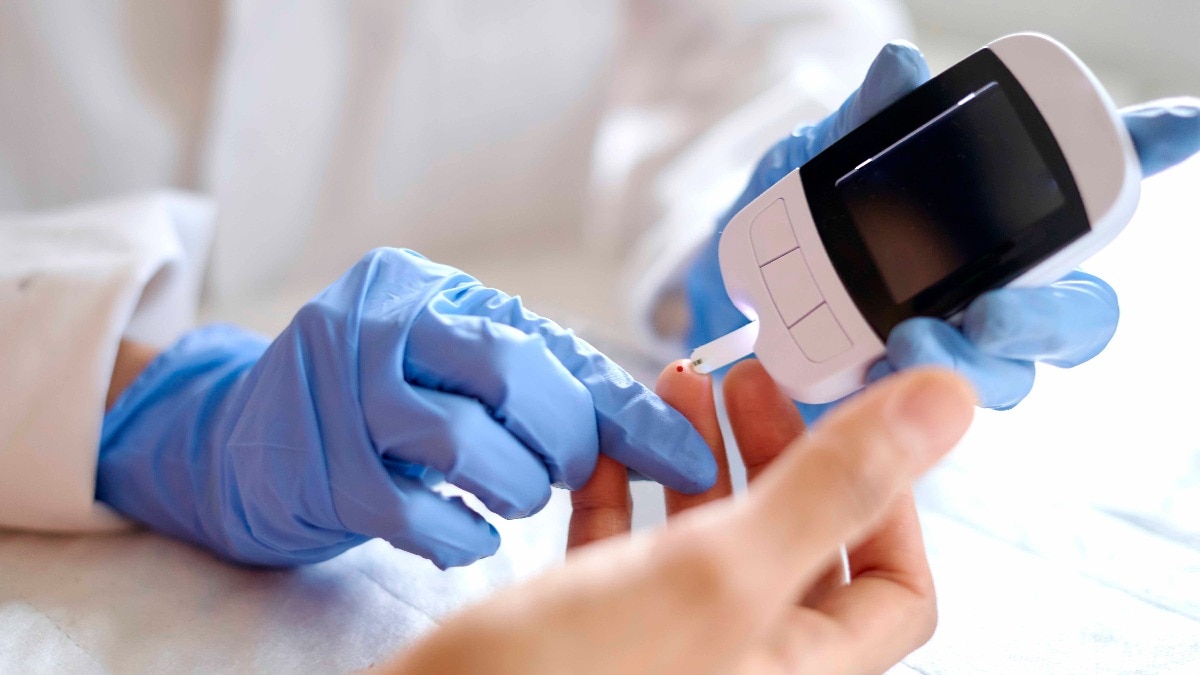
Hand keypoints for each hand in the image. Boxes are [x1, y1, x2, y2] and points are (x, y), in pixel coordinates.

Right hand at [98, 248, 716, 567]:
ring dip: (514, 487)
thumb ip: (550, 383)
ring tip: (514, 495)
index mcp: (430, 287)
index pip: (552, 345)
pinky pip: (414, 512)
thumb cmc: (376, 401)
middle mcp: (382, 320)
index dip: (626, 410)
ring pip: (463, 441)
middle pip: (511, 372)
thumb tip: (666, 430)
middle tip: (563, 469)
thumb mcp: (455, 366)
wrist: (246, 439)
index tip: (690, 462)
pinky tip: (468, 535)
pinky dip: (461, 536)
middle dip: (562, 439)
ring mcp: (341, 390)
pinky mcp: (318, 468)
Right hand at [387, 360, 974, 673]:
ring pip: (708, 537)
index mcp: (798, 667)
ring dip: (699, 456)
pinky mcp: (593, 628)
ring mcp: (667, 644)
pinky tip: (607, 441)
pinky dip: (625, 486)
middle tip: (750, 383)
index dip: (887, 498)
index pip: (896, 589)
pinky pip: (628, 547)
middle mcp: (741, 659)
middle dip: (779, 451)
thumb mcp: (720, 572)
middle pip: (797, 546)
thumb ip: (832, 485)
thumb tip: (943, 407)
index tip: (846, 420)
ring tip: (678, 388)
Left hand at [686, 41, 1199, 413]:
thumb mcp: (821, 163)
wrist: (730, 292)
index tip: (1179, 128)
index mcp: (997, 224)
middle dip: (1047, 318)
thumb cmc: (794, 221)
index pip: (1088, 194)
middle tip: (992, 310)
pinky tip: (865, 379)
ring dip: (972, 366)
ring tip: (908, 345)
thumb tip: (900, 69)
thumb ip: (866, 124)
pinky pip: (928, 416)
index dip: (1144, 157)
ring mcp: (956, 349)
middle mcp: (996, 290)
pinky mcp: (905, 402)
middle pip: (1074, 316)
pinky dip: (903, 398)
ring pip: (1009, 377)